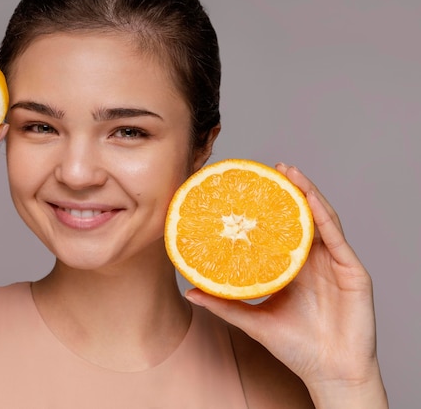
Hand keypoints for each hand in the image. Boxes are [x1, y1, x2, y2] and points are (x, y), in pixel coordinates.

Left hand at [185, 164, 385, 403]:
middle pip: (303, 217)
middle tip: (273, 168)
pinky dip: (323, 217)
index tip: (251, 187)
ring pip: (322, 220)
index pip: (282, 229)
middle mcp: (315, 260)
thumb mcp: (253, 320)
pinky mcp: (353, 272)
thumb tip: (189, 292)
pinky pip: (337, 239)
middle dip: (291, 190)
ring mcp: (335, 263)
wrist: (329, 372)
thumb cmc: (296, 347)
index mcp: (293, 267)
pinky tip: (311, 200)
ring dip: (308, 193)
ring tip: (291, 172)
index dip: (271, 207)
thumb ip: (224, 304)